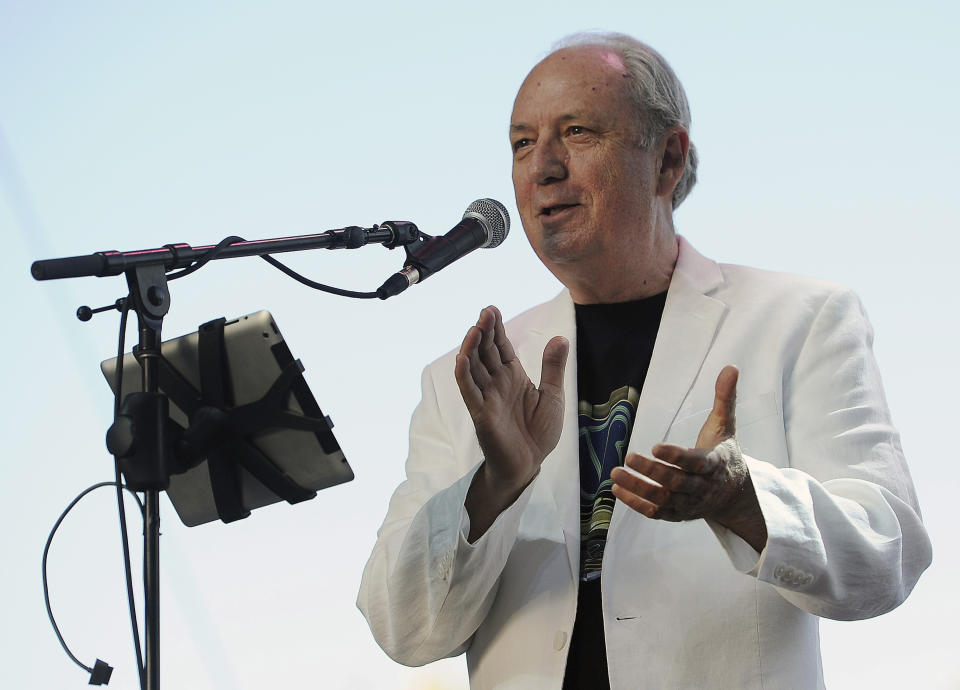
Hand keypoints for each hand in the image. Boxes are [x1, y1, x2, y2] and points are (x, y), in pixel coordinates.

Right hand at [456, 306, 567, 539]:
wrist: (530, 464)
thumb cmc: (539, 432)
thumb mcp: (553, 396)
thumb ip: (553, 368)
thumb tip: (560, 337)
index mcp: (513, 377)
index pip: (500, 347)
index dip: (496, 329)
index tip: (492, 309)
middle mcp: (496, 383)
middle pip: (486, 352)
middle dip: (484, 331)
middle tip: (486, 312)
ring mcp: (486, 397)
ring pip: (474, 368)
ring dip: (472, 348)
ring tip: (475, 328)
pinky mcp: (481, 414)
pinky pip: (469, 391)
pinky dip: (464, 375)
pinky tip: (462, 358)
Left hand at [611, 366, 766, 549]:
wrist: (734, 494)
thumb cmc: (723, 454)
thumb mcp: (726, 425)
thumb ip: (724, 398)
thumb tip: (731, 367)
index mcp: (715, 464)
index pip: (695, 463)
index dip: (676, 457)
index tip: (655, 447)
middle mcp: (702, 487)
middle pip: (676, 483)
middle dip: (652, 472)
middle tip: (628, 457)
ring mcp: (689, 504)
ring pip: (663, 501)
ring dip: (638, 488)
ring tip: (615, 474)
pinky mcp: (677, 514)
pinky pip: (656, 513)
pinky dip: (635, 503)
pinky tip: (617, 489)